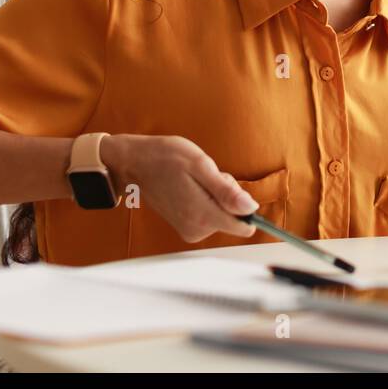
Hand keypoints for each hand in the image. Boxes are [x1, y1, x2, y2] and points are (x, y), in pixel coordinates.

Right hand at [101, 134, 257, 242]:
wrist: (136, 163)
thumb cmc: (167, 158)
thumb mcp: (201, 165)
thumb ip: (226, 191)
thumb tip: (251, 208)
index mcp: (202, 216)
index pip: (244, 226)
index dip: (246, 205)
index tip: (231, 188)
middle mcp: (196, 229)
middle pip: (234, 217)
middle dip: (227, 195)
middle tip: (206, 177)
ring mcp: (190, 230)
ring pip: (223, 214)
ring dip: (216, 195)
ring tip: (195, 180)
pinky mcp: (186, 227)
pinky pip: (211, 214)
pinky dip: (207, 199)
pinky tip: (191, 187)